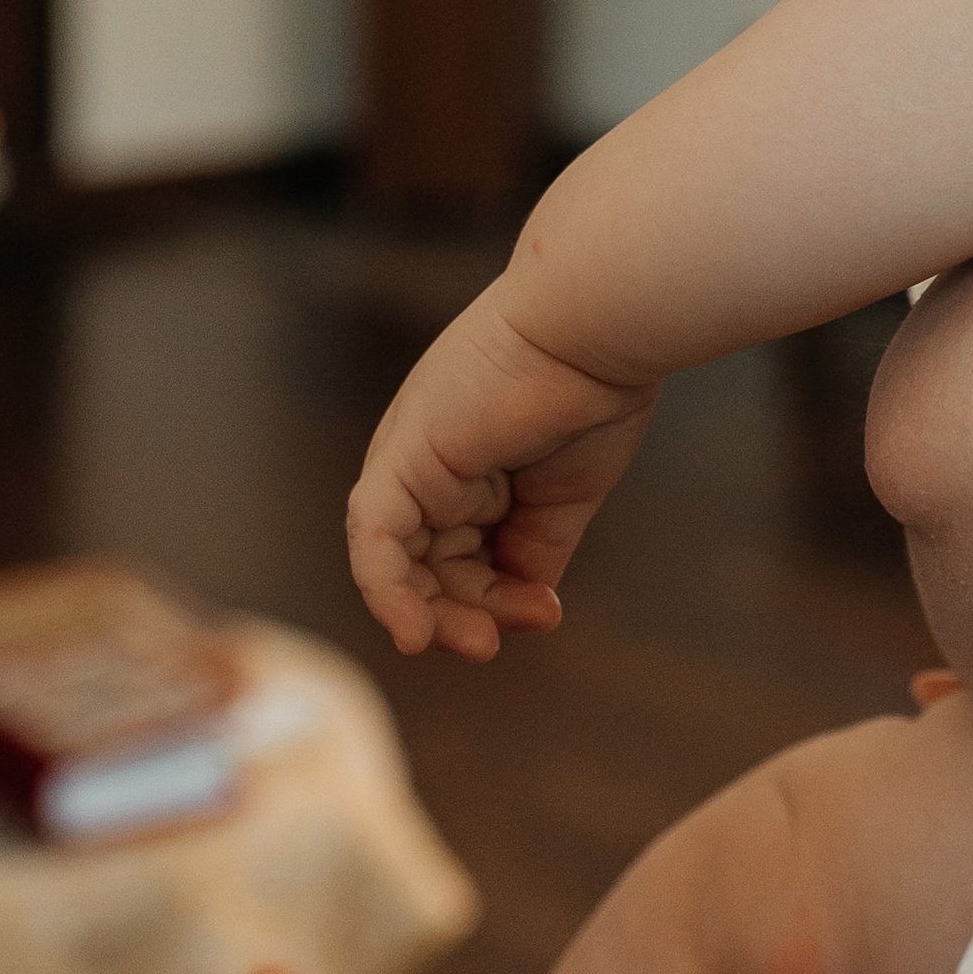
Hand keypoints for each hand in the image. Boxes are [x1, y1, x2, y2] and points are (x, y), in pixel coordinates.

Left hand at [345, 284, 659, 661]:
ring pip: (398, 563)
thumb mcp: (565, 492)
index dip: (499, 597)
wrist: (598, 329)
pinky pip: (374, 541)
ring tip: (477, 643)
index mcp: (475, 465)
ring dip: (431, 614)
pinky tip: (415, 632)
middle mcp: (434, 463)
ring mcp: (412, 460)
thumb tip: (529, 607)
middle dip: (463, 612)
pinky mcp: (400, 460)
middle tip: (494, 644)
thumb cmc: (593, 391)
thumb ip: (537, 548)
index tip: (547, 614)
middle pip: (430, 564)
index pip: (466, 552)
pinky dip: (387, 592)